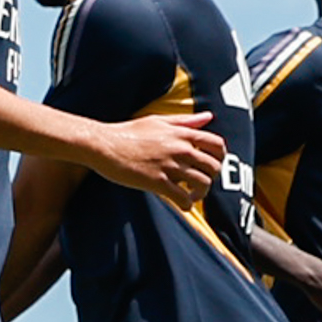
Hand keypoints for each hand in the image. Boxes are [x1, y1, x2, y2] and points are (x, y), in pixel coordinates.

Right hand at [89, 113, 229, 201]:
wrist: (102, 145)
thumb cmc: (127, 132)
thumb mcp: (158, 121)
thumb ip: (185, 121)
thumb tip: (207, 117)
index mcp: (182, 133)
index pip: (218, 145)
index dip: (219, 156)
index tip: (210, 163)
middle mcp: (180, 149)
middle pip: (214, 167)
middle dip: (210, 176)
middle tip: (199, 181)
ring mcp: (170, 167)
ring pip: (203, 184)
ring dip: (200, 193)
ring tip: (190, 194)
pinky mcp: (157, 183)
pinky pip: (183, 199)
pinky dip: (187, 205)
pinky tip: (182, 204)